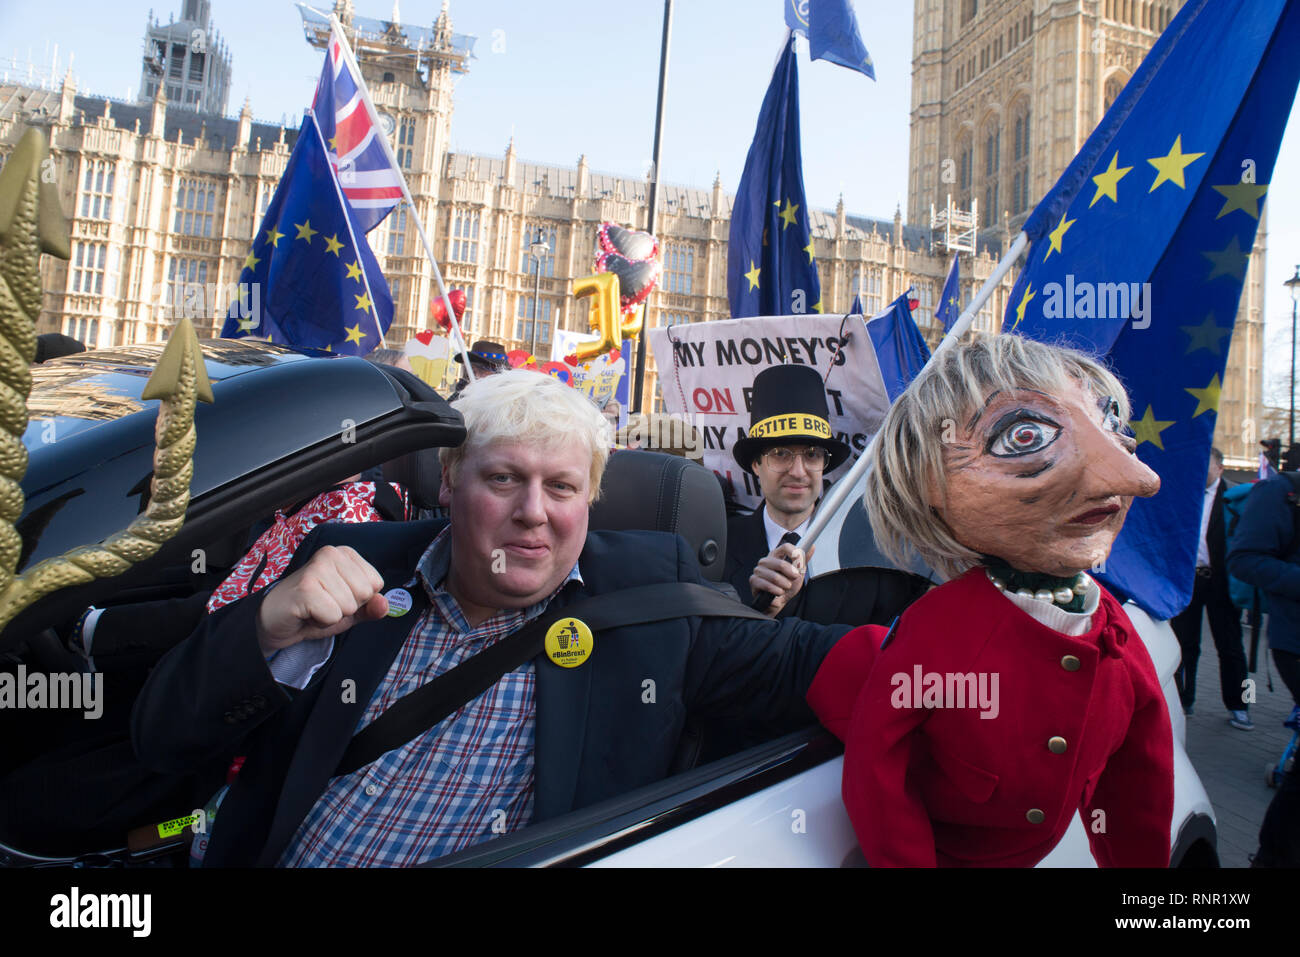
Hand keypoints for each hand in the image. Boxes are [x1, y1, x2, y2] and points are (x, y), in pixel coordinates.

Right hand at [255, 545, 388, 656]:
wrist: (275, 621)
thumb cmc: (314, 610)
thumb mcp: (350, 610)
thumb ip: (371, 607)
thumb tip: (384, 604)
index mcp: (345, 553)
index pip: (377, 583)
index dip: (359, 600)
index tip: (336, 598)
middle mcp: (331, 554)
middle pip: (365, 594)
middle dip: (346, 608)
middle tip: (323, 604)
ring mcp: (317, 568)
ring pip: (349, 606)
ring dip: (332, 616)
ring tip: (314, 608)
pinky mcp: (305, 587)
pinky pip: (333, 615)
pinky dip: (321, 622)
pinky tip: (306, 613)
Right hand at [749, 543, 814, 617]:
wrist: (779, 602)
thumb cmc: (787, 586)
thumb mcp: (798, 573)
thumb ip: (803, 560)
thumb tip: (811, 547)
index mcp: (776, 555)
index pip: (785, 547)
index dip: (793, 552)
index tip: (799, 559)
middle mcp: (766, 561)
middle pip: (779, 562)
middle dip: (791, 573)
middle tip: (795, 578)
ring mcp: (758, 570)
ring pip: (774, 576)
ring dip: (784, 584)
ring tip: (786, 587)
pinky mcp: (754, 580)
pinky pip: (766, 585)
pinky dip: (776, 590)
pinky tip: (779, 593)